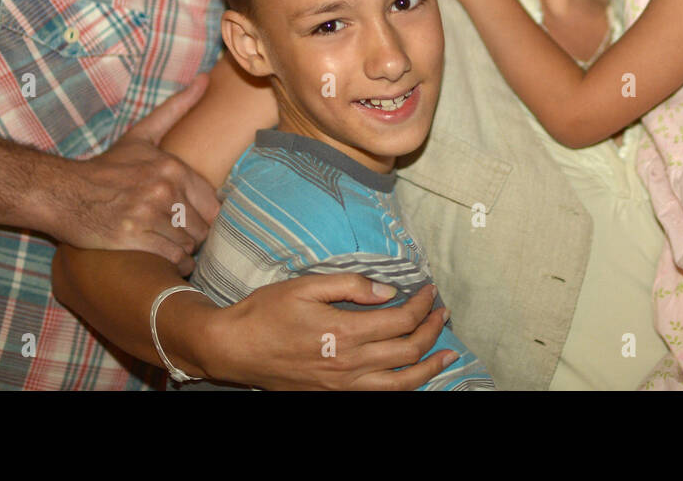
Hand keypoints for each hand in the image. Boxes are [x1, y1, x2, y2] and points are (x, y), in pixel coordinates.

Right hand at [46, 74, 219, 271]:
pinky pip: (172, 258)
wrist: (62, 193)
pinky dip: (174, 264)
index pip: (214, 204)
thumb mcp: (141, 136)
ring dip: (185, 250)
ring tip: (171, 245)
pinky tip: (166, 260)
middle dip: (195, 234)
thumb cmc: (105, 168)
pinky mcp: (134, 238)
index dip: (205, 215)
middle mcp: (164, 190)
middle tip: (181, 235)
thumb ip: (176, 108)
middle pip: (204, 226)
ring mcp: (149, 215)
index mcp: (172, 167)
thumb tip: (204, 79)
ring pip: (190, 244)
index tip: (192, 218)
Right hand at [195, 274, 454, 389]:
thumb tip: (388, 291)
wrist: (234, 348)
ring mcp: (343, 386)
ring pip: (401, 383)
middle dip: (432, 329)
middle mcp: (349, 364)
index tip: (429, 290)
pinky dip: (404, 387)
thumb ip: (351, 286)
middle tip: (441, 312)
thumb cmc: (267, 312)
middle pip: (408, 350)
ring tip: (448, 353)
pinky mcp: (334, 396)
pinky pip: (379, 396)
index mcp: (345, 332)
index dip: (422, 304)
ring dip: (430, 366)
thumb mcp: (306, 286)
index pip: (401, 319)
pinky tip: (414, 376)